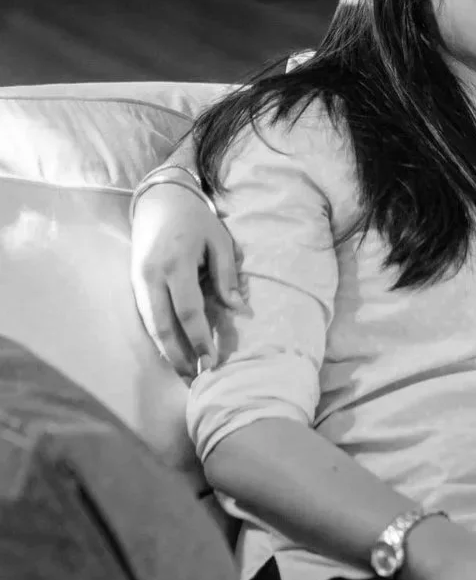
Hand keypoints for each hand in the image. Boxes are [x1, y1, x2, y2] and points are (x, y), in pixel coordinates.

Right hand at [129, 179, 243, 376]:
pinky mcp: (134, 283)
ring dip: (166, 351)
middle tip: (196, 379)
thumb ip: (227, 276)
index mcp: (175, 265)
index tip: (211, 362)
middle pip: (162, 326)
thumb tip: (237, 309)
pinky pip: (146, 316)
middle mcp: (151, 276)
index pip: (187, 312)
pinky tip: (172, 353)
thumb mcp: (219, 241)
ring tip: (185, 374)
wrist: (159, 200)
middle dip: (178, 356)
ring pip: (150, 325)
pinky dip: (159, 338)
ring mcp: (138, 280)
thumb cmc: (196, 220)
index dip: (199, 339)